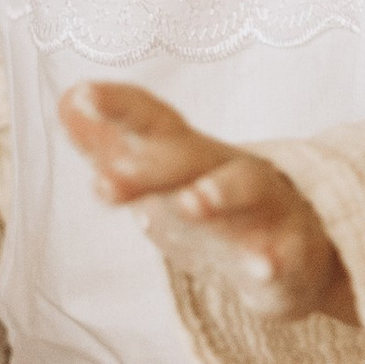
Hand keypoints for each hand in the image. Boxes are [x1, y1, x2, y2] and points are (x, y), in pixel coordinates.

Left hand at [59, 82, 358, 327]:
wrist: (297, 253)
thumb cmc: (218, 207)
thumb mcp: (165, 178)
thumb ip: (113, 145)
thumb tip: (66, 101)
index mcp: (191, 155)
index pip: (153, 123)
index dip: (119, 108)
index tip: (82, 96)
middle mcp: (228, 170)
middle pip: (192, 156)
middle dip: (154, 162)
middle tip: (112, 171)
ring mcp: (266, 207)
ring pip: (246, 192)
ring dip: (220, 195)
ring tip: (194, 203)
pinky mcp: (293, 251)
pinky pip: (284, 255)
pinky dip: (273, 260)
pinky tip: (262, 267)